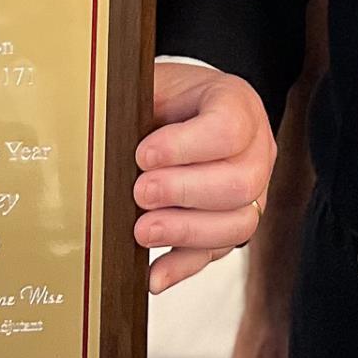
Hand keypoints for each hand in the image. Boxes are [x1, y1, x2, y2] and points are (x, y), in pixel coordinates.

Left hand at [134, 63, 275, 292]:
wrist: (183, 109)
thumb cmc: (167, 97)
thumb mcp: (154, 83)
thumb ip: (136, 102)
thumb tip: (101, 133)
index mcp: (239, 105)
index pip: (229, 129)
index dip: (185, 147)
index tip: (143, 155)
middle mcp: (256, 151)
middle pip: (241, 183)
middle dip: (184, 193)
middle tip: (140, 193)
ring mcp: (252, 193)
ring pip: (238, 224)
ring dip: (185, 232)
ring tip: (141, 230)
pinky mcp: (231, 226)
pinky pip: (216, 254)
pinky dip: (182, 267)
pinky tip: (152, 274)